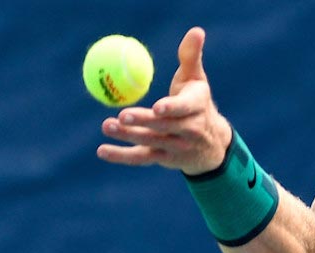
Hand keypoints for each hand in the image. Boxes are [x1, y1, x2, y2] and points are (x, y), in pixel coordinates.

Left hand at [97, 27, 231, 174]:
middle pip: (164, 126)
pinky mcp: (164, 159)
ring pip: (150, 142)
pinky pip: (141, 158)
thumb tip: (196, 31)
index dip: (171, 109)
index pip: (185, 109)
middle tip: (122, 115)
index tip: (158, 107)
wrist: (212, 144)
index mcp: (197, 108)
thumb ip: (191, 57)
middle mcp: (189, 130)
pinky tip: (102, 151)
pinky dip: (122, 156)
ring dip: (128, 136)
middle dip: (144, 122)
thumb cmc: (198, 104)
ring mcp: (176, 147)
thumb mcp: (197, 81)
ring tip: (107, 125)